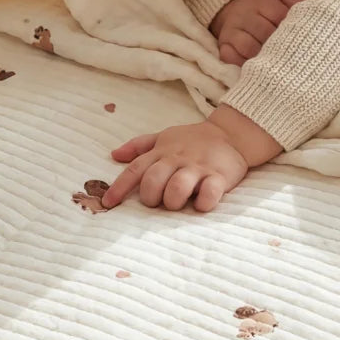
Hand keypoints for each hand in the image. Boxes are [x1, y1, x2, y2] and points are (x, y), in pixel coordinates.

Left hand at [103, 121, 248, 211]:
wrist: (231, 134)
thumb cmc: (193, 140)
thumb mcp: (164, 137)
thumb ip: (139, 146)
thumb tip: (114, 154)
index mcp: (162, 152)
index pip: (135, 169)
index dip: (119, 187)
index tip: (108, 203)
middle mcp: (177, 159)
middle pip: (153, 180)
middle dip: (151, 197)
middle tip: (158, 202)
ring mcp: (198, 167)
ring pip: (178, 187)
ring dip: (173, 201)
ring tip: (178, 204)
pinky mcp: (220, 176)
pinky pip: (210, 192)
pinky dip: (203, 203)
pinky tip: (201, 204)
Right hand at [210, 0, 306, 65]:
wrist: (234, 10)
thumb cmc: (266, 9)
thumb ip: (300, 2)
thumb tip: (324, 12)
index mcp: (263, 0)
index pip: (280, 17)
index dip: (293, 31)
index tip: (305, 43)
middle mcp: (245, 14)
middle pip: (265, 34)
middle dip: (281, 48)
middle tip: (296, 59)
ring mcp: (232, 31)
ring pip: (250, 49)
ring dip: (265, 60)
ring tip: (281, 68)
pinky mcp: (223, 47)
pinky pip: (233, 60)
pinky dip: (247, 68)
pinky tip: (260, 72)